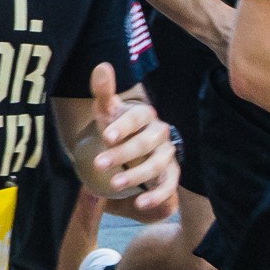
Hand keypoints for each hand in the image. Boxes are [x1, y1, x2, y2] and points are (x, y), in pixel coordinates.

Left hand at [80, 63, 178, 215]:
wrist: (131, 148)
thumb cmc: (117, 127)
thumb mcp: (107, 111)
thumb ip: (104, 92)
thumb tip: (102, 66)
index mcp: (144, 115)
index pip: (138, 117)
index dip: (123, 126)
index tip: (106, 135)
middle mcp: (159, 133)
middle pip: (146, 142)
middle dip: (123, 153)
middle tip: (99, 164)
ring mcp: (167, 154)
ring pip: (157, 164)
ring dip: (137, 174)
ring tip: (114, 184)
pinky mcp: (171, 174)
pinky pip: (170, 185)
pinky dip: (158, 195)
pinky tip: (141, 203)